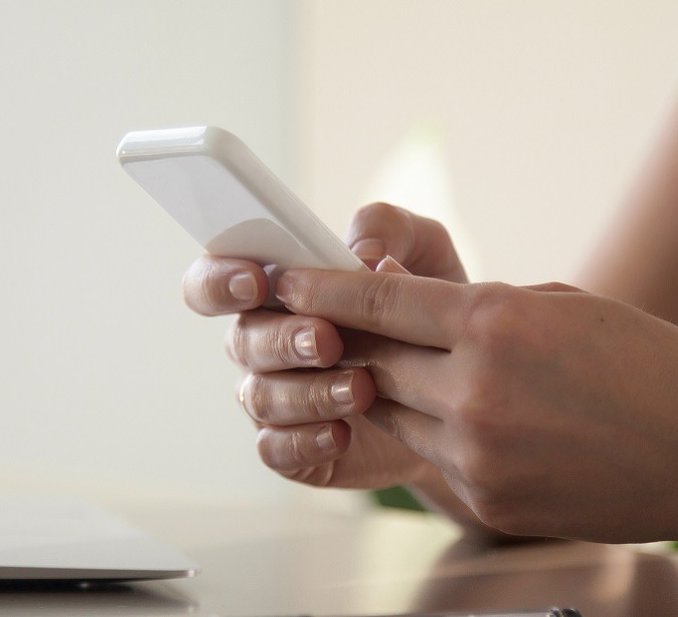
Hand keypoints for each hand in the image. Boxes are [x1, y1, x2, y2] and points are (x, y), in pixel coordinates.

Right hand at [182, 203, 467, 489]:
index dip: (220, 280)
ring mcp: (274, 398)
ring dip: (307, 392)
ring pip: (261, 396)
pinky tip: (343, 433)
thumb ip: (390, 229)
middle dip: (283, 339)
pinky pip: (275, 449)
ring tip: (360, 389)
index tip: (256, 282)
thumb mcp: (425, 253)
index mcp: (275, 291)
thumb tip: (361, 252)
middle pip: (242, 340)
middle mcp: (263, 343)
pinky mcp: (293, 448)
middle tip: (329, 340)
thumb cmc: (429, 310)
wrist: (463, 391)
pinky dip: (306, 441)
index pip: (214, 280)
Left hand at [272, 268, 677, 541]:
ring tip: (428, 376)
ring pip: (395, 414)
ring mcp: (478, 453)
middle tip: (337, 329)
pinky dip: (439, 435)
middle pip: (372, 362)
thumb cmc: (651, 365)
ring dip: (396, 392)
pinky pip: (433, 458)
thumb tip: (421, 309)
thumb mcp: (562, 305)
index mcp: (494, 324)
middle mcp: (475, 390)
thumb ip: (482, 308)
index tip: (286, 280)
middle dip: (350, 344)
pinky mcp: (486, 499)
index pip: (378, 302)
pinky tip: (481, 422)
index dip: (321, 289)